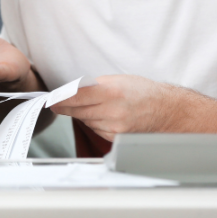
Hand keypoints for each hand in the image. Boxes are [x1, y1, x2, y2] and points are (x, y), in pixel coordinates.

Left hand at [50, 74, 175, 140]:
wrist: (165, 110)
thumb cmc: (142, 91)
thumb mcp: (117, 80)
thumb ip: (94, 86)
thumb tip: (72, 92)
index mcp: (111, 92)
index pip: (76, 96)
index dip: (61, 99)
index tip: (51, 100)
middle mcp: (112, 111)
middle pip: (78, 111)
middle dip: (66, 108)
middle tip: (57, 105)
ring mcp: (114, 127)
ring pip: (86, 121)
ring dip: (82, 114)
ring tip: (88, 107)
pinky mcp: (116, 137)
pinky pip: (96, 129)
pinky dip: (94, 122)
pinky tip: (101, 115)